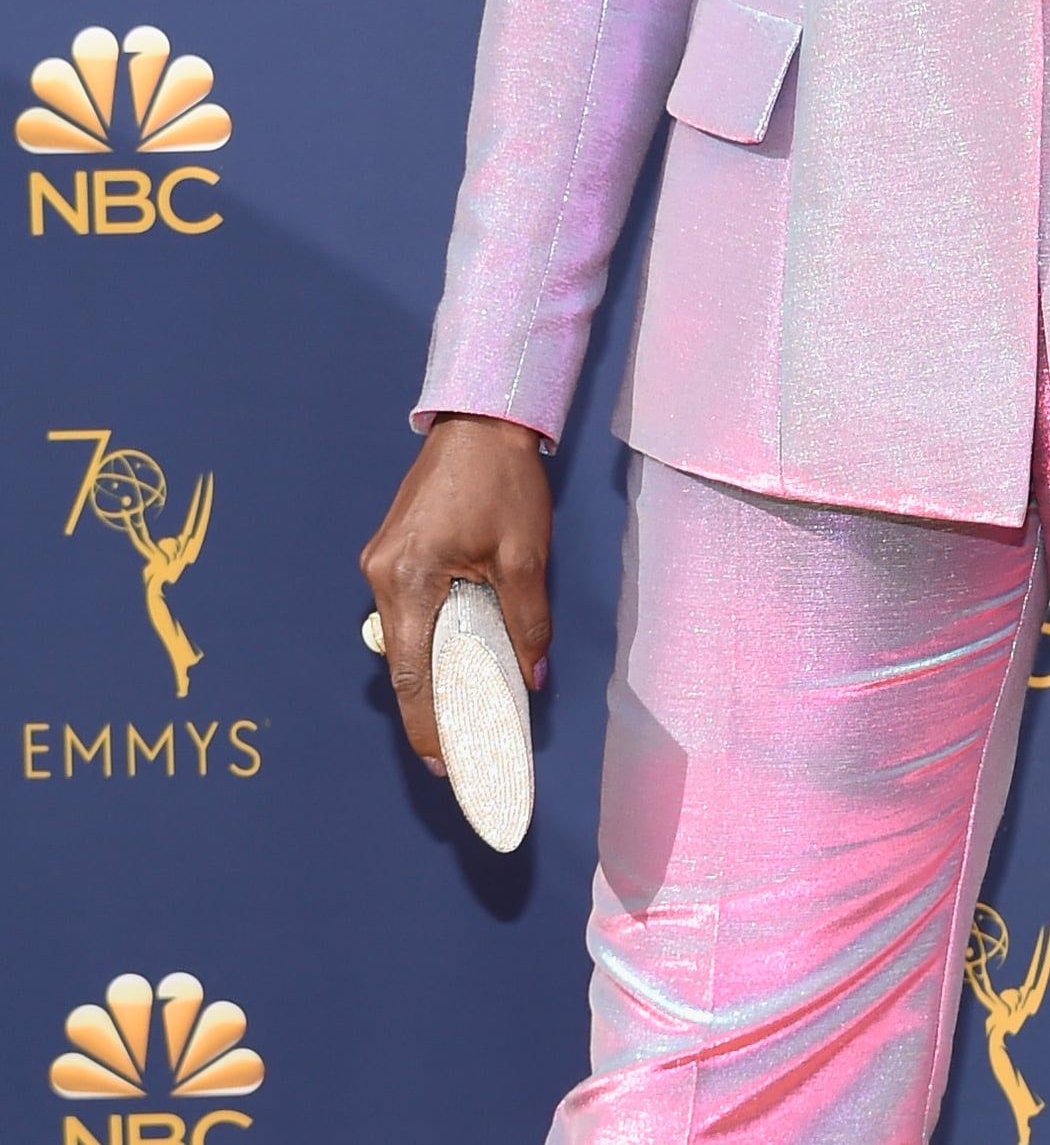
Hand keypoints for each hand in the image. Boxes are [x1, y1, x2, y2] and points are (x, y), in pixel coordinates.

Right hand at [359, 414, 552, 772]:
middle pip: (404, 660)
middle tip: (462, 744)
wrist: (481, 421)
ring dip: (432, 667)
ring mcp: (381, 560)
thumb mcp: (525, 554)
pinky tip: (458, 648)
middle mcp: (382, 574)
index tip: (444, 764)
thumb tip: (534, 675)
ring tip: (466, 702)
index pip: (413, 675)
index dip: (426, 726)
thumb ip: (527, 620)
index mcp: (408, 579)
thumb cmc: (501, 480)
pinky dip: (430, 633)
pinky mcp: (391, 549)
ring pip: (404, 634)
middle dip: (430, 705)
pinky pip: (406, 607)